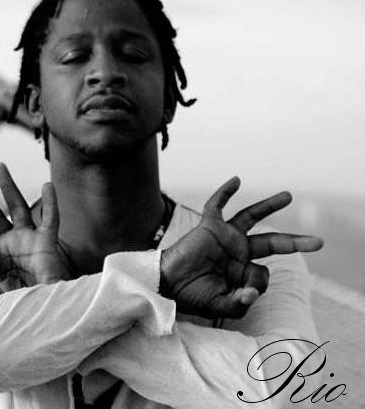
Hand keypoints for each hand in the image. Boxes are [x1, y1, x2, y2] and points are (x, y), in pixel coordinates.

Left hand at [0, 163, 74, 298]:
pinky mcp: (47, 244)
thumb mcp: (1, 303)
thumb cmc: (25, 307)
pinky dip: (50, 205)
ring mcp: (29, 241)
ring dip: (9, 187)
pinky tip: (48, 185)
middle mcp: (10, 245)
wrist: (51, 313)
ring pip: (18, 208)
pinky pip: (50, 221)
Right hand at [160, 177, 322, 318]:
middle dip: (296, 243)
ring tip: (287, 196)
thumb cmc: (192, 295)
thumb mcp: (221, 306)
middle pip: (273, 243)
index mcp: (242, 271)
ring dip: (269, 206)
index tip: (242, 291)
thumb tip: (254, 291)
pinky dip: (225, 192)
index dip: (256, 283)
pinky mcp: (209, 226)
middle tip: (319, 242)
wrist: (167, 283)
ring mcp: (225, 237)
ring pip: (251, 217)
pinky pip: (217, 204)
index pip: (263, 274)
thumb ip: (240, 303)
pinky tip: (237, 180)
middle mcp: (238, 252)